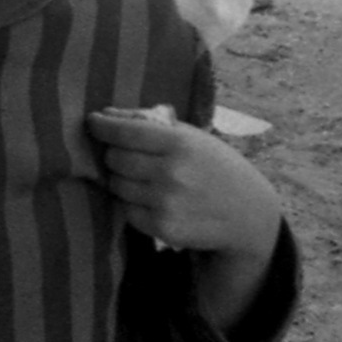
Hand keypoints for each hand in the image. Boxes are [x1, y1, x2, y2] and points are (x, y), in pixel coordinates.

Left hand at [84, 113, 282, 259]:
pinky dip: (131, 203)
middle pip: (113, 159)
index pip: (124, 132)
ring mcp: (166, 203)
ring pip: (116, 185)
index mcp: (179, 144)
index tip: (92, 121)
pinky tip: (152, 199)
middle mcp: (171, 173)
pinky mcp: (162, 227)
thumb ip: (150, 124)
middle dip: (115, 155)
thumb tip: (105, 114)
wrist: (248, 214)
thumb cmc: (217, 167)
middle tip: (128, 155)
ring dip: (122, 180)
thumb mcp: (193, 137)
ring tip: (144, 178)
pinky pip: (126, 210)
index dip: (102, 126)